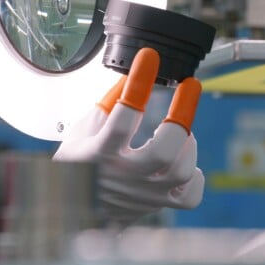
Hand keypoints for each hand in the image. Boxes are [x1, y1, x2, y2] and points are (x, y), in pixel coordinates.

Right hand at [53, 47, 203, 226]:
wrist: (71, 207)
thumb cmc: (77, 165)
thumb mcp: (82, 131)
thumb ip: (107, 105)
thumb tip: (130, 77)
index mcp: (101, 152)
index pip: (124, 114)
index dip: (139, 81)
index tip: (149, 57)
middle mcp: (124, 174)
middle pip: (165, 149)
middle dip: (182, 112)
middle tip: (189, 86)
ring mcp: (143, 193)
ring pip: (181, 170)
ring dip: (187, 142)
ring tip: (180, 128)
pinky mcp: (157, 204)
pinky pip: (190, 196)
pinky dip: (194, 177)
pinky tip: (184, 161)